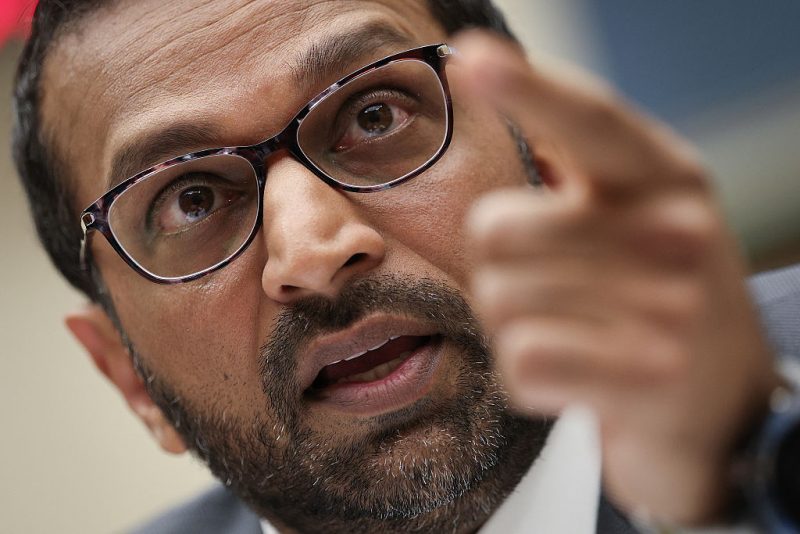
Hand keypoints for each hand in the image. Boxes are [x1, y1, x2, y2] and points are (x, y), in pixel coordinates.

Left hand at [458, 32, 779, 523]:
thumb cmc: (654, 290)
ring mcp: (668, 310)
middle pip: (494, 228)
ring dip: (512, 322)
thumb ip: (580, 168)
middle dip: (498, 265)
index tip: (471, 57)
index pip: (590, 120)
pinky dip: (528, 374)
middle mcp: (675, 231)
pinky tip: (575, 374)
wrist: (722, 398)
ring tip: (572, 329)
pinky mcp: (644, 381)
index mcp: (666, 176)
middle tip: (550, 285)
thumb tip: (492, 85)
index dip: (529, 87)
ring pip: (498, 300)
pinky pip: (520, 361)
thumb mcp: (640, 214)